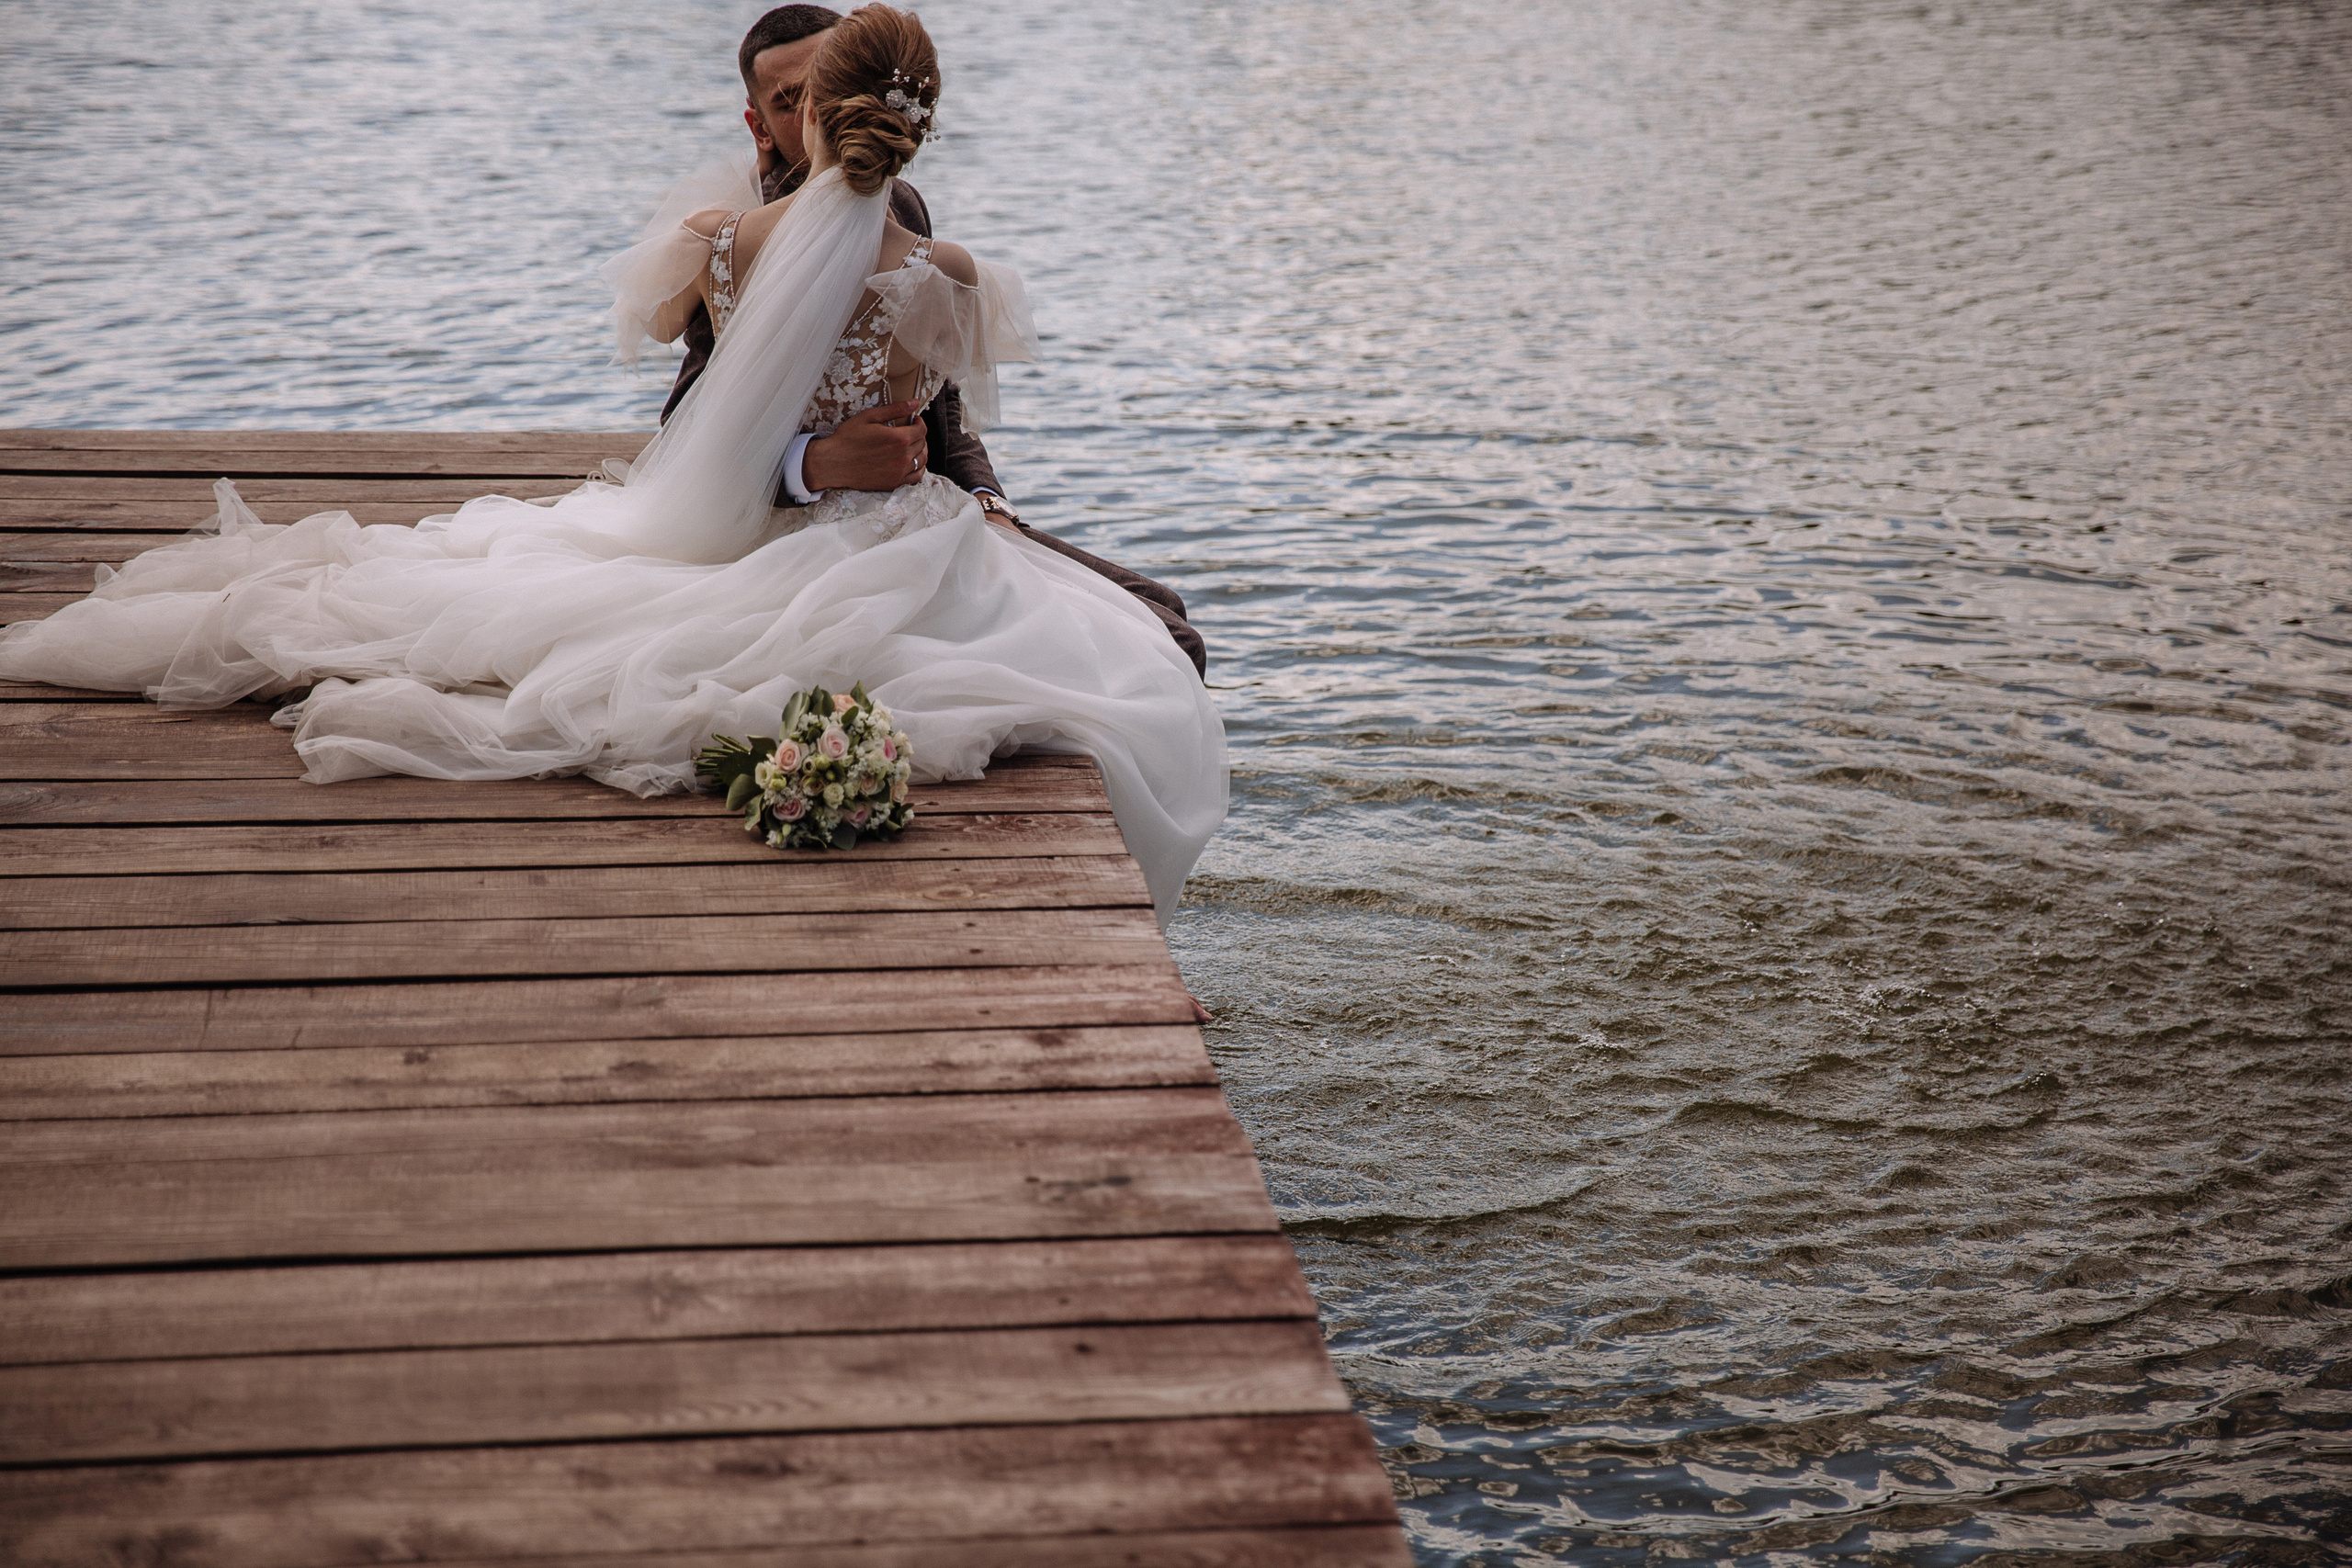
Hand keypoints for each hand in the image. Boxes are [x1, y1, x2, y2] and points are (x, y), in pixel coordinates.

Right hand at [803, 400, 927, 492]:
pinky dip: (918, 469)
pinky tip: (911, 462)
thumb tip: (914, 402)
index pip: (921, 430)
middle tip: (909, 432)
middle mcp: (903, 457)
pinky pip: (916, 477)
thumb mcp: (869, 417)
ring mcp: (900, 472)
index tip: (914, 420)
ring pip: (922, 460)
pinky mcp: (894, 483)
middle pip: (922, 444)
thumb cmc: (849, 438)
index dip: (919, 423)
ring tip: (912, 446)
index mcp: (899, 439)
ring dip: (920, 451)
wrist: (834, 463)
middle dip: (918, 435)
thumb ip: (894, 410)